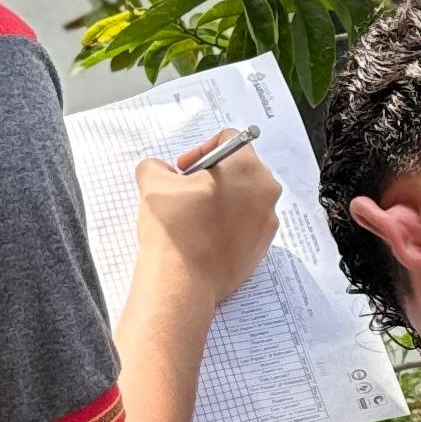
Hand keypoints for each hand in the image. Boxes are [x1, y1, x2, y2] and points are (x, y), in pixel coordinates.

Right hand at [132, 140, 280, 301]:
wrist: (182, 281)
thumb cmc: (174, 227)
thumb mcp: (153, 182)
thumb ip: (157, 165)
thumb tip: (161, 170)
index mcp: (248, 168)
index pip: (229, 140)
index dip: (200, 150)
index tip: (182, 170)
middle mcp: (266, 193)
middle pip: (240, 169)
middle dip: (213, 175)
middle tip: (186, 191)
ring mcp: (267, 223)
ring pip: (244, 199)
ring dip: (221, 200)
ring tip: (194, 216)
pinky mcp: (262, 248)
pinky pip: (246, 225)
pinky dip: (227, 225)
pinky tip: (203, 236)